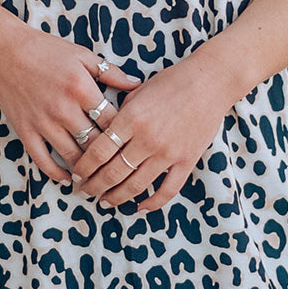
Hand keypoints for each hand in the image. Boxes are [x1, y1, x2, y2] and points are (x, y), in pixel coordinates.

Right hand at [0, 17, 140, 185]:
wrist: (5, 50)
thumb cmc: (46, 50)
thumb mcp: (82, 55)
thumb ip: (111, 72)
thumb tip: (137, 84)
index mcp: (81, 89)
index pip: (112, 122)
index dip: (125, 136)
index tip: (132, 144)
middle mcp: (63, 109)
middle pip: (95, 144)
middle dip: (109, 157)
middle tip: (120, 167)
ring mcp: (43, 122)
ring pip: (72, 156)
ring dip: (86, 169)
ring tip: (98, 176)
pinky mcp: (25, 130)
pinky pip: (42, 160)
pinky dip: (56, 173)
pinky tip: (67, 177)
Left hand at [69, 47, 240, 212]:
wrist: (210, 81)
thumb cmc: (173, 81)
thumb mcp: (138, 92)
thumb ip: (120, 114)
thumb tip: (103, 133)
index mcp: (130, 119)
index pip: (98, 151)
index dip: (84, 167)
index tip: (77, 174)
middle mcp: (147, 139)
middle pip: (112, 173)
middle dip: (94, 186)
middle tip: (85, 191)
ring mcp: (168, 152)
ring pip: (135, 186)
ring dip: (116, 197)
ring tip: (105, 201)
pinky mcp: (187, 160)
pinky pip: (167, 190)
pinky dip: (152, 203)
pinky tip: (140, 207)